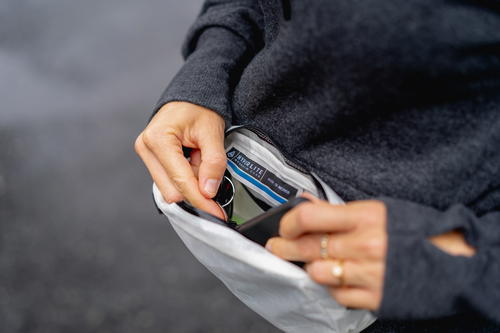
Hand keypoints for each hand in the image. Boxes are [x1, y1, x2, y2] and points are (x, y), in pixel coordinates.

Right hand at [135, 102, 226, 218]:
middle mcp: (146, 148)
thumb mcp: (212, 133)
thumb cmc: (200, 109)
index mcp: (159, 139)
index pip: (181, 182)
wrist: (190, 97)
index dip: (201, 201)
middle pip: (172, 191)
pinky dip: (186, 177)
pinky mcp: (151, 160)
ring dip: (190, 181)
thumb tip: (208, 191)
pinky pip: (169, 180)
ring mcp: (146, 155)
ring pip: (170, 188)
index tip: (216, 213)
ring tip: (199, 159)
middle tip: (210, 169)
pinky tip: (192, 162)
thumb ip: (213, 163)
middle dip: (196, 188)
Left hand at [265, 196, 475, 310]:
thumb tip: (306, 203)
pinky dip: (332, 288)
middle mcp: (364, 245)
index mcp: (365, 217)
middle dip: (285, 248)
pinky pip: (337, 296)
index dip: (288, 223)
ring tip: (314, 263)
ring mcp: (369, 274)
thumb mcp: (381, 210)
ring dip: (312, 269)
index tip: (284, 227)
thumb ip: (340, 211)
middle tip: (277, 247)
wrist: (456, 261)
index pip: (310, 217)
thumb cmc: (418, 231)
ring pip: (319, 274)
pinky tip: (337, 278)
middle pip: (308, 248)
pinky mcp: (376, 298)